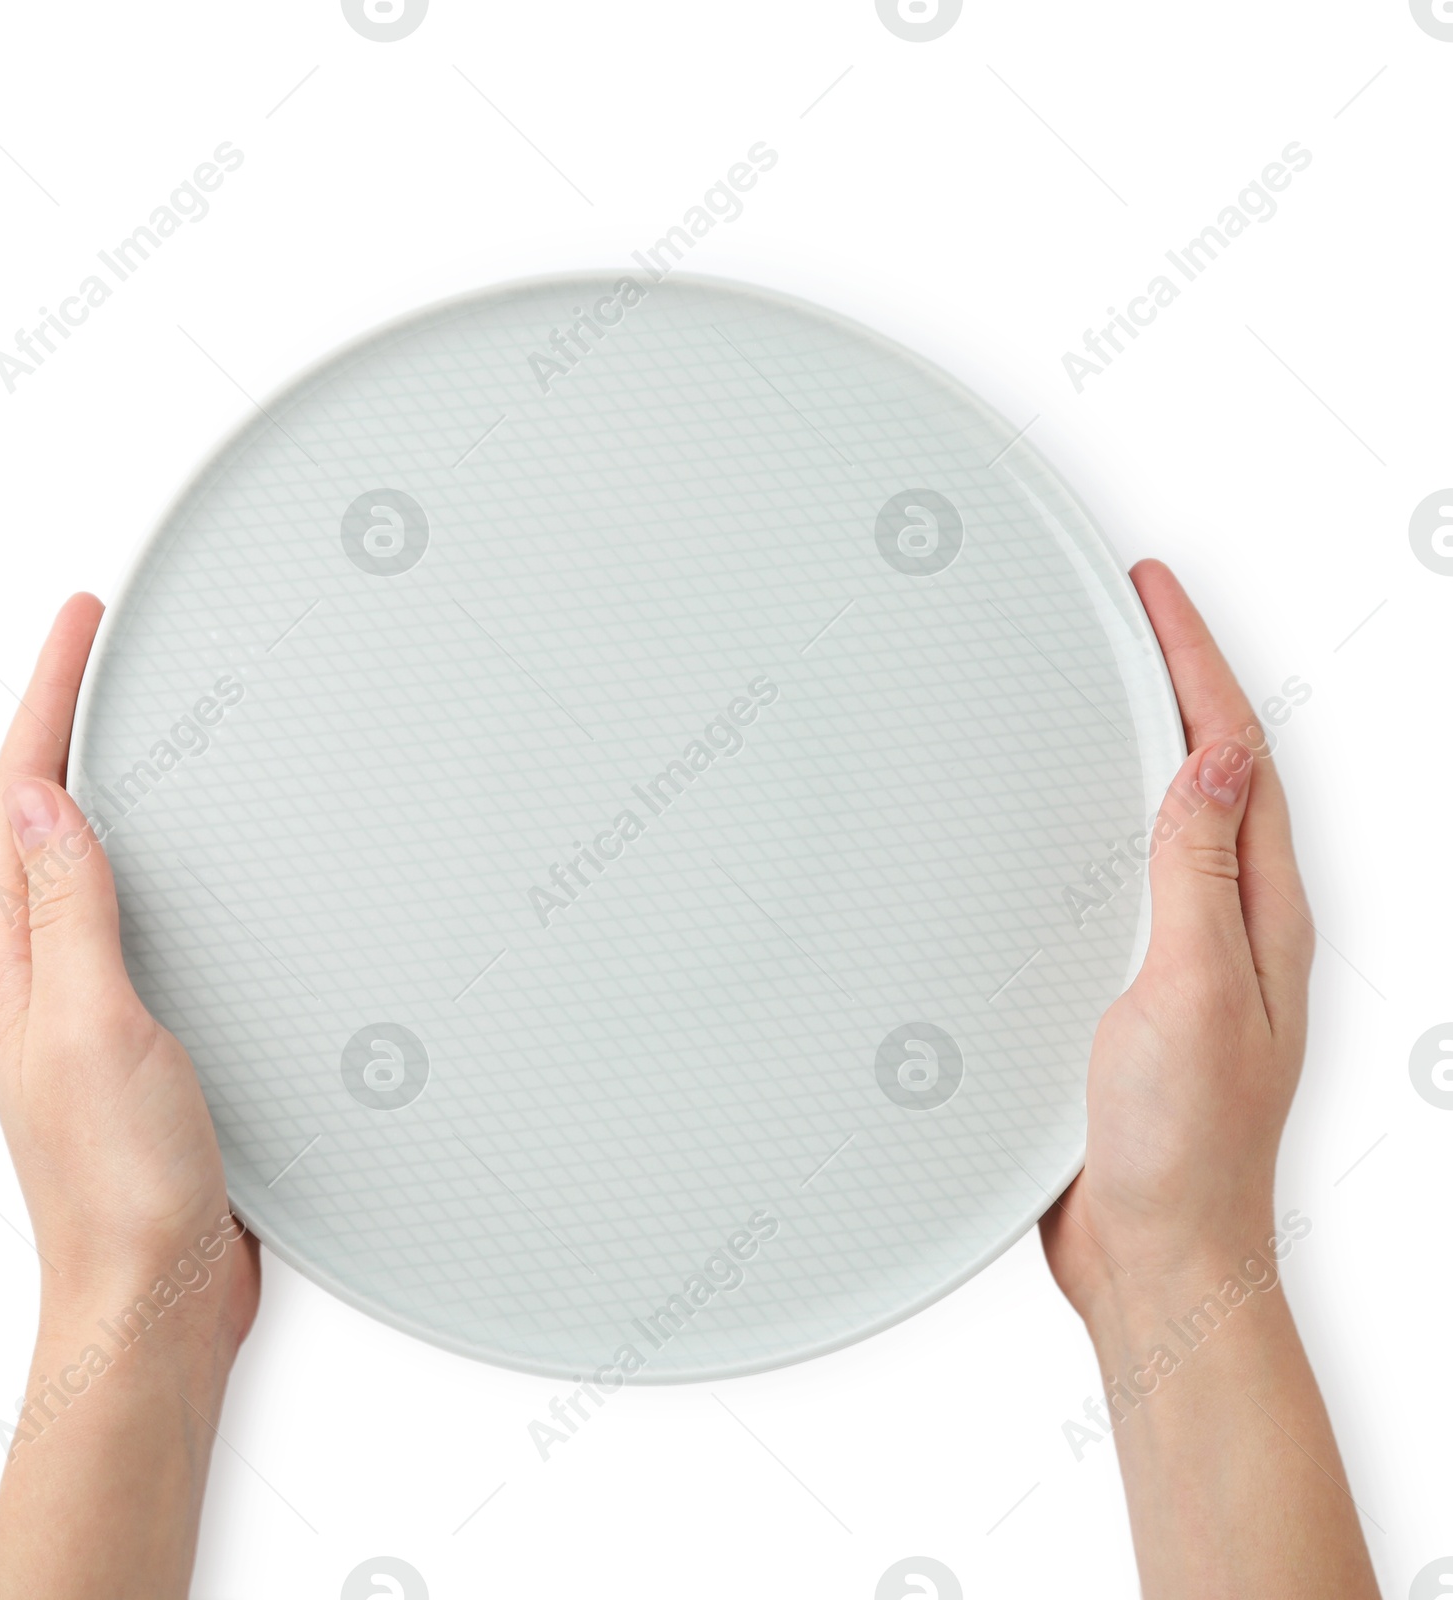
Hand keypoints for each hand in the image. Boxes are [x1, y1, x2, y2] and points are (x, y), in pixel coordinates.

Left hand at [0, 595, 257, 1598]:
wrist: (154, 1289)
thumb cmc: (120, 1184)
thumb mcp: (93, 1028)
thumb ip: (70, 912)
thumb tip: (41, 800)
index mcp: (11, 961)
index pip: (20, 797)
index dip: (48, 698)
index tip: (81, 622)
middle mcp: (36, 972)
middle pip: (36, 814)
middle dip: (61, 718)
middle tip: (97, 645)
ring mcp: (82, 999)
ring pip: (80, 859)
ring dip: (99, 778)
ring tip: (128, 715)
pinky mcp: (132, 1027)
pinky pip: (128, 913)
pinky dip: (144, 857)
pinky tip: (176, 854)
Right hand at [1040, 559, 1314, 1308]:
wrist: (1153, 1255)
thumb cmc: (1182, 1148)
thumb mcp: (1193, 994)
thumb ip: (1198, 876)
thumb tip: (1212, 761)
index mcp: (1261, 914)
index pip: (1233, 754)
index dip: (1193, 660)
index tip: (1151, 590)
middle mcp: (1231, 923)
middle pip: (1210, 769)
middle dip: (1175, 678)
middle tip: (1129, 612)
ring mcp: (1184, 954)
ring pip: (1168, 819)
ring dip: (1141, 740)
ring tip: (1102, 681)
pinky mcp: (1135, 986)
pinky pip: (1125, 876)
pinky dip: (1101, 820)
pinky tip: (1066, 819)